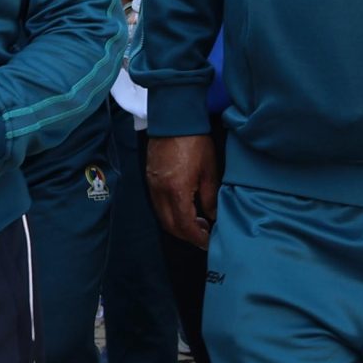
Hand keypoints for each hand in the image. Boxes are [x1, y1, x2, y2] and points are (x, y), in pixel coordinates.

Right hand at [147, 134, 219, 248]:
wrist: (174, 120)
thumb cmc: (195, 142)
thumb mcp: (210, 171)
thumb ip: (210, 197)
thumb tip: (212, 216)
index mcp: (177, 191)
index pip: (185, 226)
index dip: (197, 238)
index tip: (208, 242)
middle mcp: (160, 192)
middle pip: (170, 226)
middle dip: (187, 235)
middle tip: (204, 235)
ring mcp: (152, 186)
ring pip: (162, 217)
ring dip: (178, 225)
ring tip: (197, 222)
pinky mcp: (149, 179)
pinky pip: (157, 205)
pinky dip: (170, 213)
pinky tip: (184, 208)